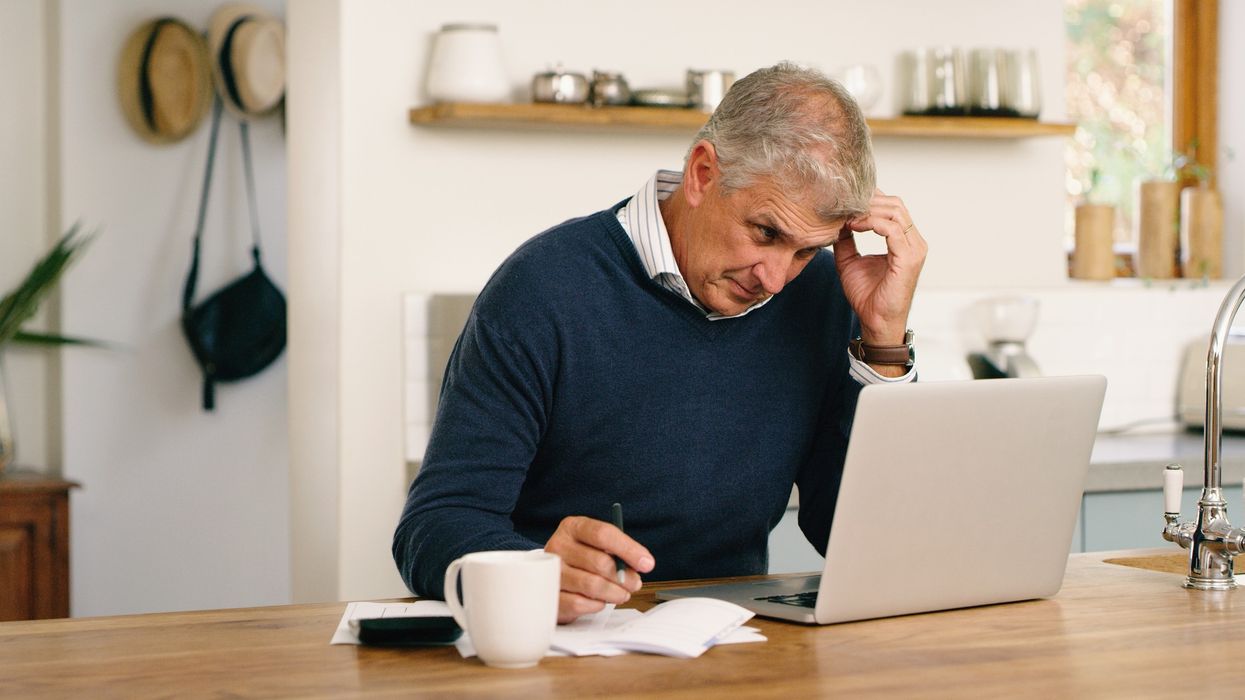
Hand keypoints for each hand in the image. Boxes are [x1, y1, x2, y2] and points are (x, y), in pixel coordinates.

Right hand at [545, 515, 654, 623]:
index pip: (603, 534)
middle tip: (634, 584)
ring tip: (621, 594)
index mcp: (572, 527)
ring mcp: (550, 571)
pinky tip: (599, 601)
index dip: (629, 549)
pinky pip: (580, 603)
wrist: (550, 577)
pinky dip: (596, 605)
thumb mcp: (598, 547)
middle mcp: (558, 546)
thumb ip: (619, 553)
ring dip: (614, 593)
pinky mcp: (550, 596)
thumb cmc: (582, 561)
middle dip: (624, 577)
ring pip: (592, 585)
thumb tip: (641, 565)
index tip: (647, 563)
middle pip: (600, 562)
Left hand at [833, 189, 926, 346]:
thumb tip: (835, 221)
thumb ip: (845, 240)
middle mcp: (913, 241)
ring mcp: (914, 249)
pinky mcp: (908, 258)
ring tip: (847, 217)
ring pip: (895, 212)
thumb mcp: (849, 261)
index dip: (869, 200)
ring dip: (867, 210)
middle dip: (868, 201)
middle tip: (844, 206)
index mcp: (904, 240)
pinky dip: (871, 223)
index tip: (845, 202)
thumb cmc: (867, 296)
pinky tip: (853, 226)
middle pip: (895, 204)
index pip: (892, 207)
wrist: (875, 322)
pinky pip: (892, 229)